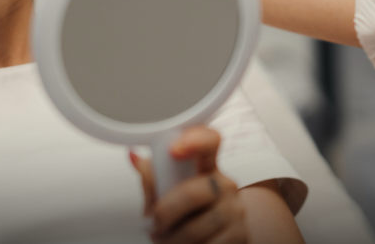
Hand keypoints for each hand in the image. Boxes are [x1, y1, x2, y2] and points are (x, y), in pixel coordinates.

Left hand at [130, 127, 247, 243]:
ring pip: (198, 226)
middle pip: (195, 192)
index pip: (209, 142)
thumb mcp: (164, 197)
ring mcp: (235, 211)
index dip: (195, 140)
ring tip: (168, 239)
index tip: (174, 149)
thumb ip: (152, 179)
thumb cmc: (183, 215)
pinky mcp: (240, 236)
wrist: (208, 239)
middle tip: (155, 223)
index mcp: (206, 167)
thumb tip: (134, 157)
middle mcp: (225, 185)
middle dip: (167, 212)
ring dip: (174, 239)